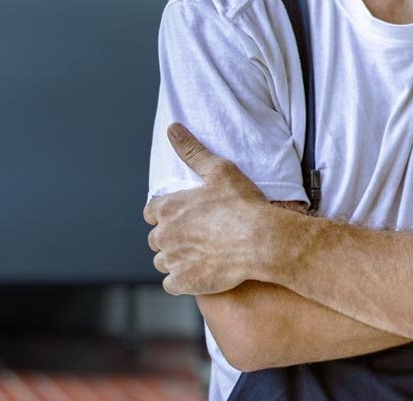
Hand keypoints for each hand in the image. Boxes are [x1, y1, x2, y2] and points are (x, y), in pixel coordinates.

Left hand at [144, 123, 276, 294]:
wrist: (261, 240)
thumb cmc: (242, 204)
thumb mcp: (219, 169)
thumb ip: (192, 150)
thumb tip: (173, 128)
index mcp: (169, 208)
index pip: (150, 213)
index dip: (166, 214)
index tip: (184, 217)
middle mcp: (164, 235)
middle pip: (156, 238)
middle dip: (172, 237)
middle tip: (198, 236)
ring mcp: (173, 260)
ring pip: (163, 261)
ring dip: (177, 258)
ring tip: (202, 253)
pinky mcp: (183, 282)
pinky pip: (171, 284)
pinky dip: (183, 279)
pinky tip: (201, 271)